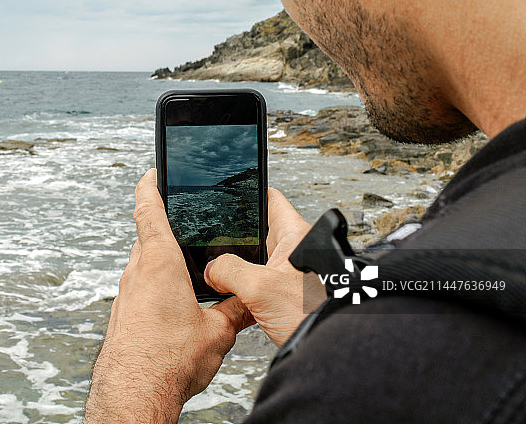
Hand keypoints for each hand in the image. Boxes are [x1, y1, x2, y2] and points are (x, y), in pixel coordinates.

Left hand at [85, 169, 253, 422]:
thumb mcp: (217, 332)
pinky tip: (174, 307)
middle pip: (149, 238)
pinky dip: (156, 287)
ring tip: (188, 275)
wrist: (133, 394)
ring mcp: (125, 294)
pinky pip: (140, 288)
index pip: (148, 210)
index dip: (150, 185)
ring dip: (162, 263)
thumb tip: (251, 300)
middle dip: (167, 232)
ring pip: (144, 265)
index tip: (152, 171)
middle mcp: (137, 273)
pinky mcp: (122, 314)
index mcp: (159, 263)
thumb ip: (236, 309)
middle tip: (187, 229)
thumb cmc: (167, 361)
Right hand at [204, 188, 326, 346]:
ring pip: (256, 263)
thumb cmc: (317, 315)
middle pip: (258, 232)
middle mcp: (295, 252)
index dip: (249, 192)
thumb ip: (228, 271)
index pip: (271, 199)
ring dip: (238, 269)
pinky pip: (258, 287)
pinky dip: (244, 292)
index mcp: (295, 236)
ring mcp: (292, 275)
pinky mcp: (287, 298)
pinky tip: (232, 300)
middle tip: (211, 242)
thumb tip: (212, 270)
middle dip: (234, 238)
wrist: (333, 353)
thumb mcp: (260, 287)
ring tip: (217, 273)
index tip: (229, 191)